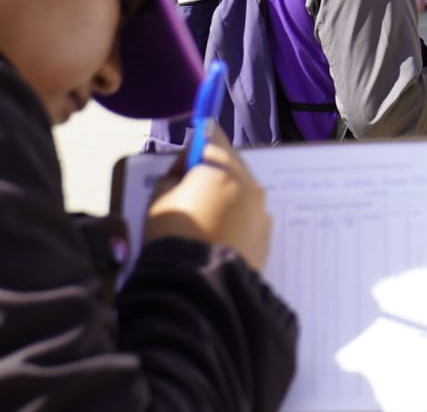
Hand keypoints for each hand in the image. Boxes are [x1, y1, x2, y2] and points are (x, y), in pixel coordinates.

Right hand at [144, 124, 271, 271]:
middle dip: (212, 173)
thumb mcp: (159, 200)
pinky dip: (235, 222)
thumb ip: (172, 176)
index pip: (212, 137)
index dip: (194, 147)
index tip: (182, 164)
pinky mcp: (266, 238)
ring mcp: (262, 213)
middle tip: (189, 196)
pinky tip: (217, 239)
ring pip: (242, 193)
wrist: (198, 289)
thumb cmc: (173, 237)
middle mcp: (251, 186)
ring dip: (225, 198)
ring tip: (203, 222)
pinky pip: (249, 219)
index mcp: (225, 170)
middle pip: (231, 165)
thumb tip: (183, 171)